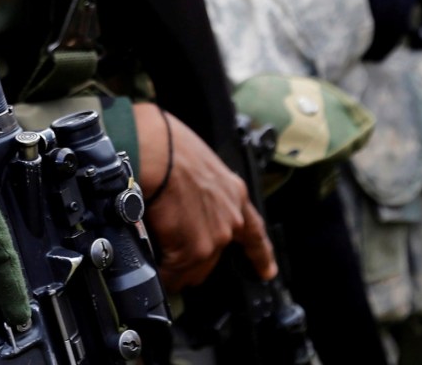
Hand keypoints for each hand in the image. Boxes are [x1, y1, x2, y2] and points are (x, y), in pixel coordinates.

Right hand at [133, 103, 276, 290]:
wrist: (157, 151)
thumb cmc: (169, 145)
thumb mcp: (199, 165)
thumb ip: (201, 191)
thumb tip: (183, 202)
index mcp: (234, 193)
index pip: (253, 230)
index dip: (260, 254)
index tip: (268, 272)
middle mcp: (230, 219)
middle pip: (214, 256)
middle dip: (194, 258)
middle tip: (171, 250)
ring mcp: (215, 237)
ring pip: (193, 269)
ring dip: (176, 269)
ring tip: (156, 257)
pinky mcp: (193, 251)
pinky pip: (174, 274)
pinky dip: (163, 275)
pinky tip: (153, 269)